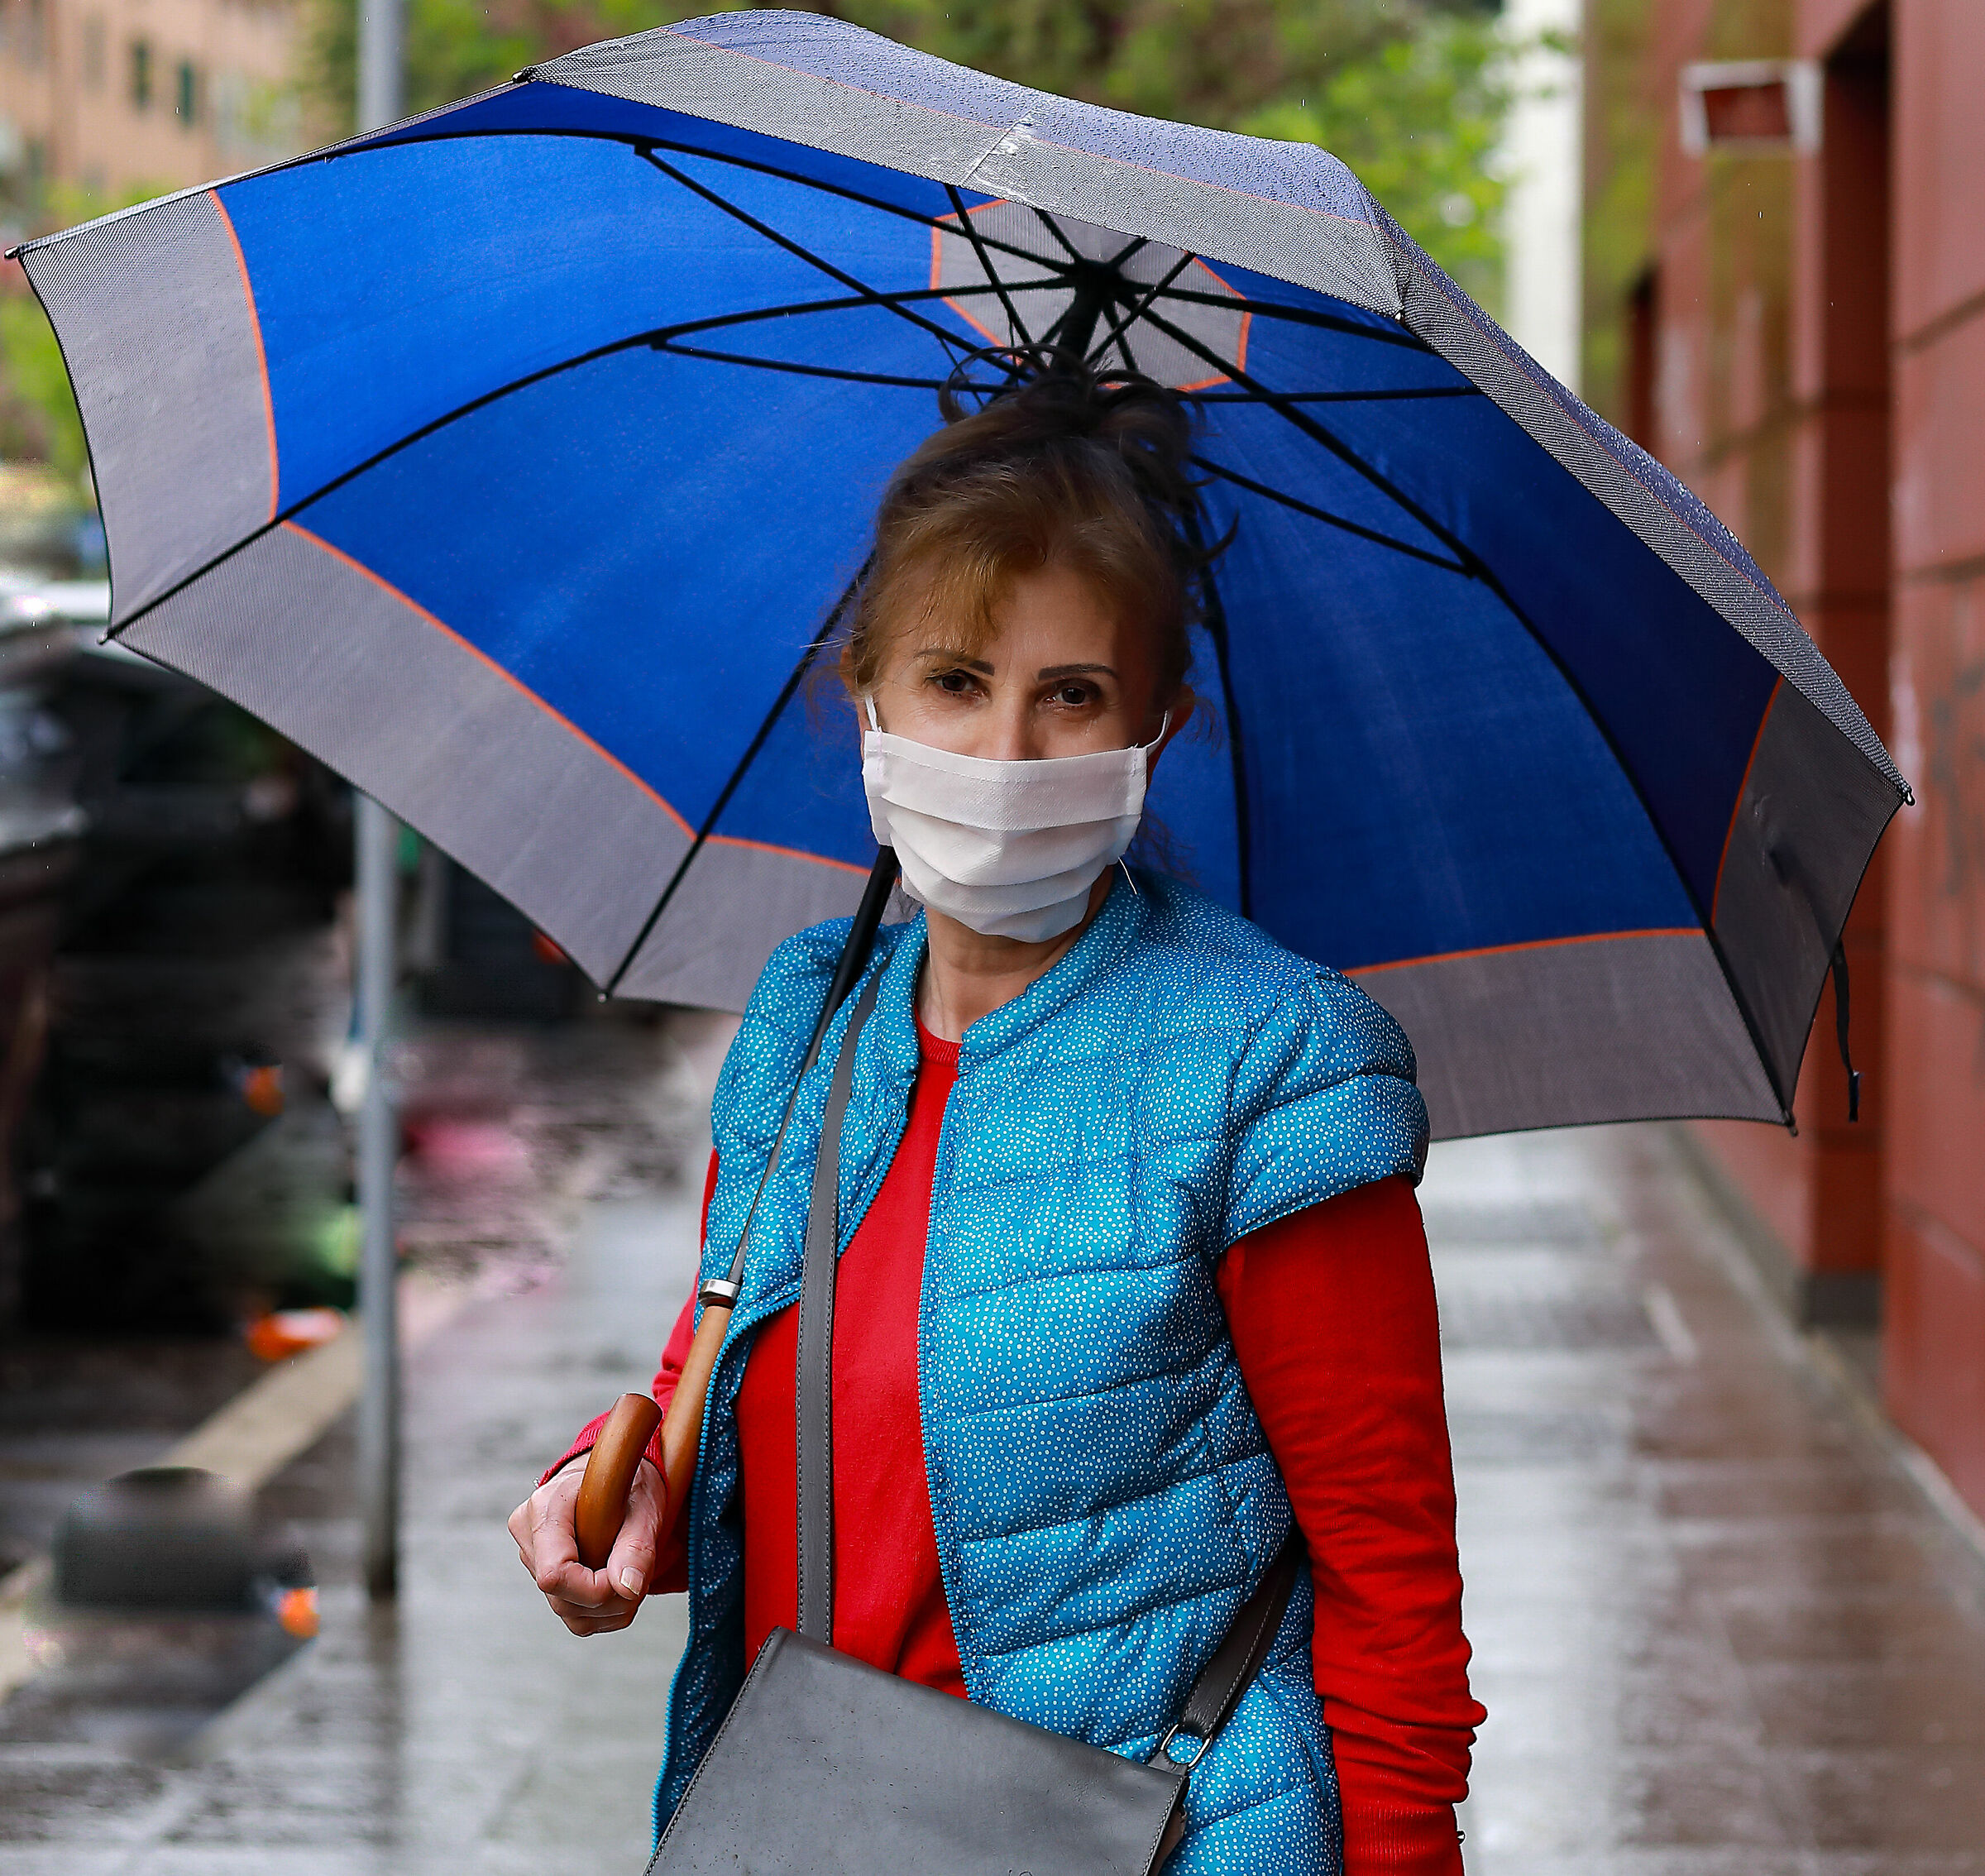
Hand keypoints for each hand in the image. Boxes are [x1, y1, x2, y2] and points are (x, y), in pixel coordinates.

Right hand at [507, 1456, 663, 1634]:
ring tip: (631, 1573)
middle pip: (561, 1598)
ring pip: (568, 1612)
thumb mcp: (644, 1507)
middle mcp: (529, 1534)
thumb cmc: (629, 1482)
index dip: (593, 1589)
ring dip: (610, 1608)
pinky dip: (604, 1612)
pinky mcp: (545, 1576)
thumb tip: (628, 1589)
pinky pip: (573, 1615)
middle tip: (639, 1573)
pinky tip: (618, 1583)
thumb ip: (636, 1548)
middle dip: (609, 1599)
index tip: (626, 1577)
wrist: (617, 1474)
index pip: (554, 1573)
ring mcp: (533, 1558)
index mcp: (546, 1508)